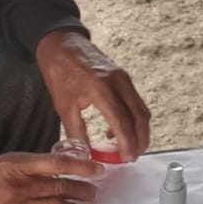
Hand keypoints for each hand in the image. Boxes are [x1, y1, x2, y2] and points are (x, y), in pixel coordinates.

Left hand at [35, 30, 151, 161]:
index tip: (126, 158)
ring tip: (130, 147)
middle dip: (140, 140)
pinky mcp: (124, 77)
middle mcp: (118, 83)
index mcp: (101, 90)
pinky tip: (118, 129)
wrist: (62, 45)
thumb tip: (85, 153)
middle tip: (132, 156)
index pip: (123, 122)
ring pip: (141, 110)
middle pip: (140, 117)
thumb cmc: (60, 72)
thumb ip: (76, 131)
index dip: (128, 143)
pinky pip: (135, 102)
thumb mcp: (63, 106)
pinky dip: (134, 118)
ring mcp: (124, 78)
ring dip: (140, 130)